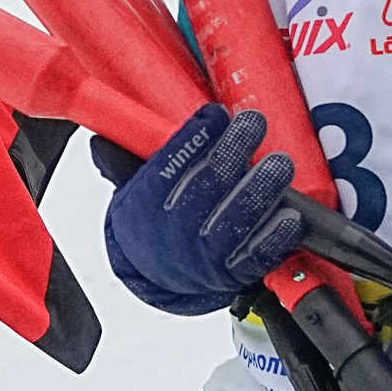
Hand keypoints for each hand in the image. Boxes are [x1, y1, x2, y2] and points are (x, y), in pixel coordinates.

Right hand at [93, 104, 302, 315]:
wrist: (161, 276)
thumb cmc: (156, 218)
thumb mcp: (132, 189)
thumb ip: (125, 160)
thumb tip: (101, 138)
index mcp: (144, 208)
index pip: (165, 170)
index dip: (192, 140)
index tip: (215, 114)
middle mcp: (174, 234)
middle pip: (204, 191)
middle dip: (231, 154)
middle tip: (253, 123)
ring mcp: (205, 258)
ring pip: (234, 223)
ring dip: (259, 191)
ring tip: (279, 164)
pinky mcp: (234, 274)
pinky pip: (256, 258)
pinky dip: (275, 237)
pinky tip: (290, 216)